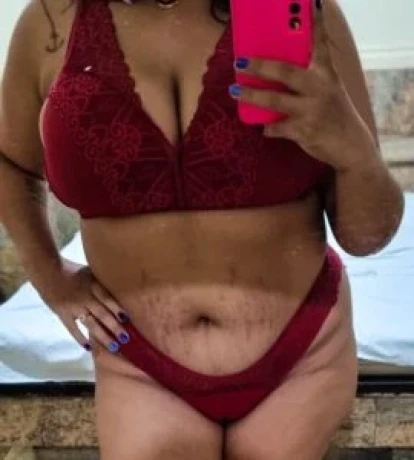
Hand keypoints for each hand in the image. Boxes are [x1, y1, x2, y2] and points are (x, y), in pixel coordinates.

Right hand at [42, 259, 130, 353]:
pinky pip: (73, 329)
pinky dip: (80, 338)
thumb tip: (119, 293)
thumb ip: (102, 283)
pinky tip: (89, 347)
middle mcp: (85, 298)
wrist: (48, 271)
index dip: (117, 309)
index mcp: (93, 285)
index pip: (108, 299)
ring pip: (91, 324)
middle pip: (102, 314)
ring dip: (102, 336)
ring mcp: (73, 307)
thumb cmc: (73, 270)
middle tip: (125, 339)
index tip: (127, 319)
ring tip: (114, 347)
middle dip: (114, 327)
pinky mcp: (62, 314)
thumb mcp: (91, 272)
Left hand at [229, 0, 372, 170]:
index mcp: (328, 75)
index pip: (321, 45)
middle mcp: (321, 89)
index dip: (315, 24)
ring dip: (252, 96)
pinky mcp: (304, 131)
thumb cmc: (335, 116)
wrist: (351, 147)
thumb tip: (274, 77)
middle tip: (240, 61)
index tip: (310, 4)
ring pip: (275, 100)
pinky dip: (268, 128)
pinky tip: (264, 128)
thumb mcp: (329, 93)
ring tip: (235, 90)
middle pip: (285, 72)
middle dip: (260, 65)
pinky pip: (277, 128)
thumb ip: (309, 82)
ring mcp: (312, 110)